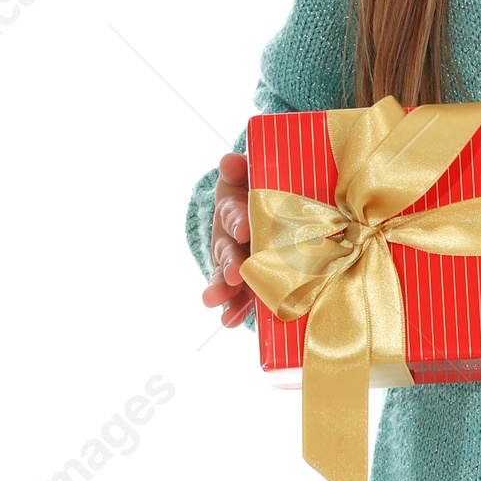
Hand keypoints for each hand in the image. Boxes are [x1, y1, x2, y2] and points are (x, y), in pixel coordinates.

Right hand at [202, 151, 255, 327]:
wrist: (264, 212)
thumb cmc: (261, 192)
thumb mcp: (251, 177)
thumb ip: (242, 169)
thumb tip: (230, 160)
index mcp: (234, 209)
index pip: (233, 213)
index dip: (237, 220)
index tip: (244, 228)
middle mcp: (231, 238)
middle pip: (227, 251)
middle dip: (230, 262)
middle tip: (236, 273)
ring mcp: (236, 263)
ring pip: (227, 277)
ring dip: (223, 289)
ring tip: (215, 301)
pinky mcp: (246, 284)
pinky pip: (238, 298)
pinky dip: (232, 309)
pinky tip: (228, 320)